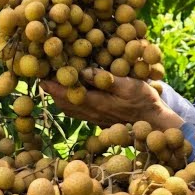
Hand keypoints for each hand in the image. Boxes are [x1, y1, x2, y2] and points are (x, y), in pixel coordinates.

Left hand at [40, 74, 184, 130]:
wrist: (154, 123)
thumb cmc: (144, 101)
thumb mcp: (130, 85)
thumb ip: (107, 79)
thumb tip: (84, 70)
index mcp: (96, 103)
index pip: (67, 94)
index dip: (52, 85)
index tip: (40, 75)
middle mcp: (91, 112)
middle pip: (63, 102)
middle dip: (50, 89)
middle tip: (40, 73)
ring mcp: (93, 117)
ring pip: (68, 107)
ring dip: (57, 95)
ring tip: (50, 81)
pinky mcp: (98, 118)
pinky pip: (76, 110)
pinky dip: (68, 100)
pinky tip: (68, 91)